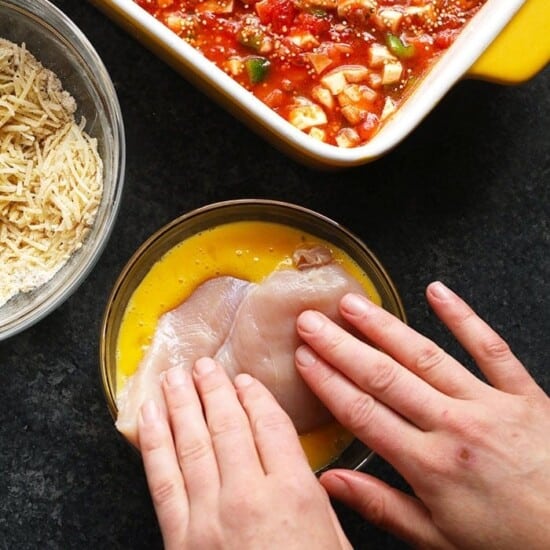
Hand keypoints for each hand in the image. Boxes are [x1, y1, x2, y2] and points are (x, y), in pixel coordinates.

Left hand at [137, 357, 350, 549]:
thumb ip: (319, 498)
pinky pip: (162, 478)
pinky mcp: (179, 538)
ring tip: (174, 376)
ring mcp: (208, 516)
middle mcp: (249, 495)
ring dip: (181, 403)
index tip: (244, 380)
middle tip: (204, 365)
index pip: (269, 425)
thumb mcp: (333, 542)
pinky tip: (149, 417)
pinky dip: (154, 442)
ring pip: (192, 442)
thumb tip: (305, 464)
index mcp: (294, 494)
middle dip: (213, 389)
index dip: (254, 397)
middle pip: (227, 425)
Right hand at [295, 281, 549, 549]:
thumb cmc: (512, 541)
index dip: (328, 383)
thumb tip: (330, 482)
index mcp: (430, 465)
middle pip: (384, 377)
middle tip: (312, 322)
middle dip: (341, 346)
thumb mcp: (438, 539)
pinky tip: (437, 292)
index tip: (304, 359)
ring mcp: (489, 403)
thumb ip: (381, 505)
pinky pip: (489, 347)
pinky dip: (463, 317)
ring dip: (383, 327)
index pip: (363, 413)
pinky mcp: (523, 392)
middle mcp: (454, 426)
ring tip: (353, 305)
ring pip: (425, 356)